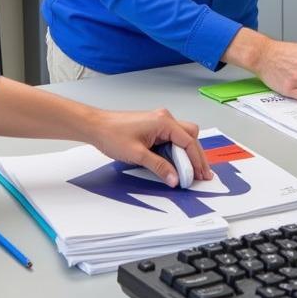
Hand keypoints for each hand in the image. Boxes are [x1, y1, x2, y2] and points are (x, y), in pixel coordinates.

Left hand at [86, 108, 212, 187]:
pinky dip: (176, 151)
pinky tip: (176, 164)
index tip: (199, 176)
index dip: (196, 161)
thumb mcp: (137, 155)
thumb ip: (159, 167)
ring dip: (186, 154)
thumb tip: (175, 178)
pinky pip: (171, 138)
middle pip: (191, 136)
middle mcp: (164, 119)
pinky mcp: (153, 127)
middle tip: (200, 174)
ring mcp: (159, 122)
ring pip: (182, 137)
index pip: (189, 142)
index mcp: (163, 122)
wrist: (96, 126)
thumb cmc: (112, 134)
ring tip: (189, 172)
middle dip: (196, 156)